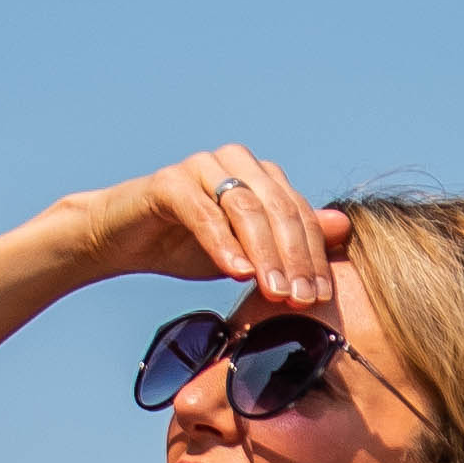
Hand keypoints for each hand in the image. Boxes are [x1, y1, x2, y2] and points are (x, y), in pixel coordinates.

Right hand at [76, 144, 352, 310]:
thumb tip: (343, 225)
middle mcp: (235, 162)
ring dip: (265, 254)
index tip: (322, 296)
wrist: (120, 240)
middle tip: (303, 300)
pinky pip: (204, 214)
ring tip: (276, 292)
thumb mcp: (247, 250)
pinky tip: (238, 274)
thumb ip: (290, 238)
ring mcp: (202, 166)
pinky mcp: (169, 182)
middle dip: (295, 258)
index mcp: (260, 175)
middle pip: (279, 210)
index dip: (314, 255)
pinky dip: (224, 245)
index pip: (299, 214)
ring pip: (246, 209)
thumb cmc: (186, 244)